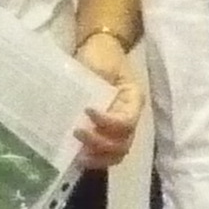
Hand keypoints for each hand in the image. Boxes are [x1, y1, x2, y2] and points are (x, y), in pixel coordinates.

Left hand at [75, 39, 143, 168]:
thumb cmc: (102, 55)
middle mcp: (129, 117)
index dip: (108, 123)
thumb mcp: (102, 64)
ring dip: (98, 157)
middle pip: (123, 144)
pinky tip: (76, 156)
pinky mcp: (104, 131)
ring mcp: (117, 127)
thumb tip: (79, 104)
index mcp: (133, 100)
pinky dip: (93, 158)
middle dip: (100, 144)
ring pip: (116, 153)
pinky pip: (104, 152)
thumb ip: (96, 83)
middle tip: (77, 134)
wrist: (98, 50)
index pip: (127, 121)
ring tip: (78, 155)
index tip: (87, 110)